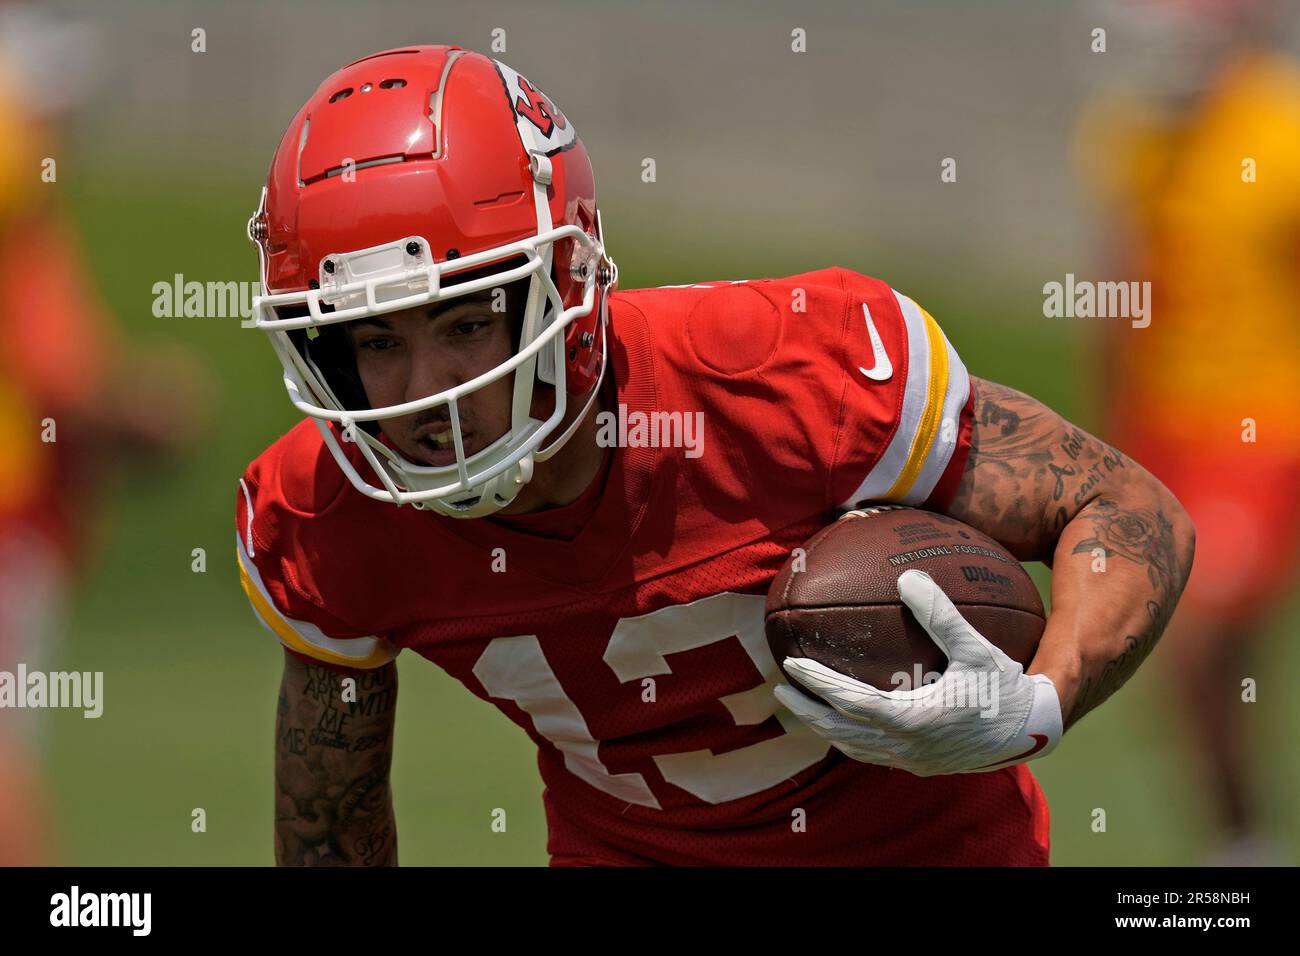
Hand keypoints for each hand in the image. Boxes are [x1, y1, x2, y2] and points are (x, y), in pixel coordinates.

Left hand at [773, 568, 1062, 775]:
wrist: (1035, 731)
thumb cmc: (1006, 688)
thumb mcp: (976, 647)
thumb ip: (940, 614)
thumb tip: (907, 578)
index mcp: (914, 720)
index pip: (849, 702)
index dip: (817, 685)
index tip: (791, 665)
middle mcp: (907, 747)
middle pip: (840, 732)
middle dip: (807, 711)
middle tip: (781, 689)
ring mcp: (913, 761)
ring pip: (854, 748)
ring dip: (824, 728)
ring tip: (803, 707)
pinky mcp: (921, 766)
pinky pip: (873, 755)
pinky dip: (849, 739)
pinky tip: (844, 722)